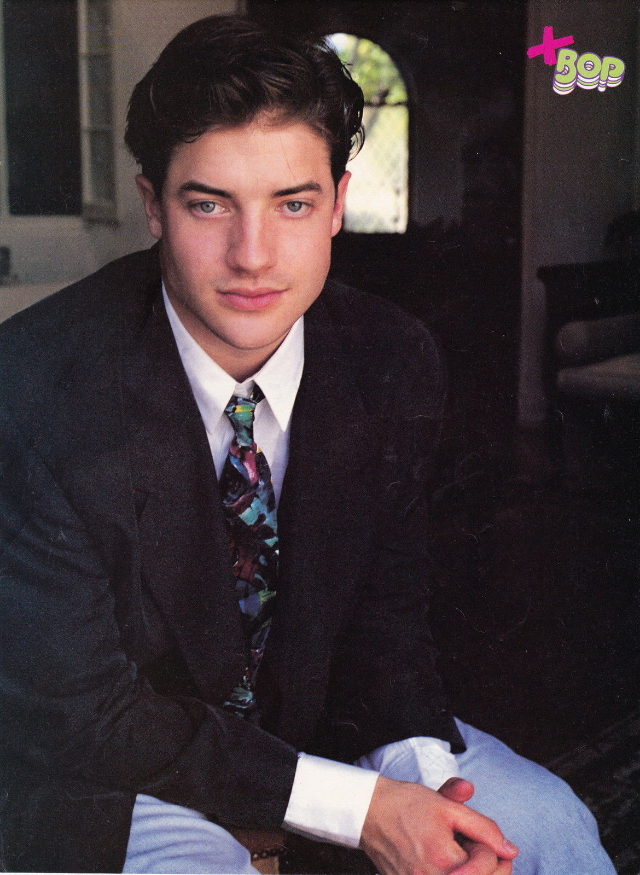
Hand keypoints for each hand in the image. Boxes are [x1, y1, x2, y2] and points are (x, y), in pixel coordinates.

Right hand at [360, 775, 517, 874]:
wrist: (370, 811)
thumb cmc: (408, 805)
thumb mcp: (448, 807)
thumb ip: (484, 828)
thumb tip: (511, 850)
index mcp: (445, 860)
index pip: (489, 864)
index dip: (492, 847)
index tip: (478, 836)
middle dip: (488, 866)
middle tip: (479, 848)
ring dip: (472, 871)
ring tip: (462, 856)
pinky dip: (455, 873)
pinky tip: (449, 864)